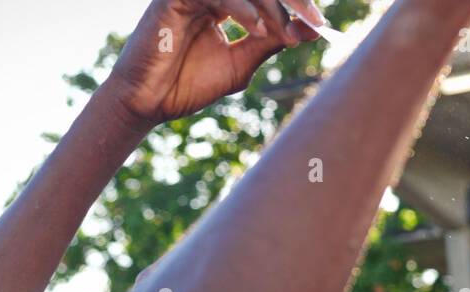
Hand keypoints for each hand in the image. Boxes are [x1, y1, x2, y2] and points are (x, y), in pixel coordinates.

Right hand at [106, 0, 322, 126]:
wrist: (149, 103)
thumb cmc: (188, 85)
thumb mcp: (240, 64)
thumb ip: (271, 43)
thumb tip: (311, 30)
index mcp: (224, 4)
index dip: (295, 5)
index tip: (320, 25)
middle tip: (316, 20)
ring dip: (271, 5)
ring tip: (286, 30)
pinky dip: (241, 8)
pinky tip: (258, 29)